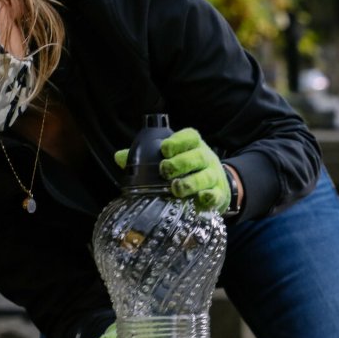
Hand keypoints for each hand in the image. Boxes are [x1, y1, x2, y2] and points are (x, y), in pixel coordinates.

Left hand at [112, 127, 230, 212]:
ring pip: (206, 176)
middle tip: (165, 170)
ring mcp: (213, 176)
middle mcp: (205, 158)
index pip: (190, 137)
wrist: (216, 185)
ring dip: (191, 182)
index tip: (164, 148)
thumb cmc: (187, 169)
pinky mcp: (219, 193)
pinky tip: (200, 200)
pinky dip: (209, 197)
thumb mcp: (171, 159)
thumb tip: (119, 157)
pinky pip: (216, 194)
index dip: (178, 141)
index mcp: (192, 146)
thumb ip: (145, 158)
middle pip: (198, 156)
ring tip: (176, 188)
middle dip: (181, 162)